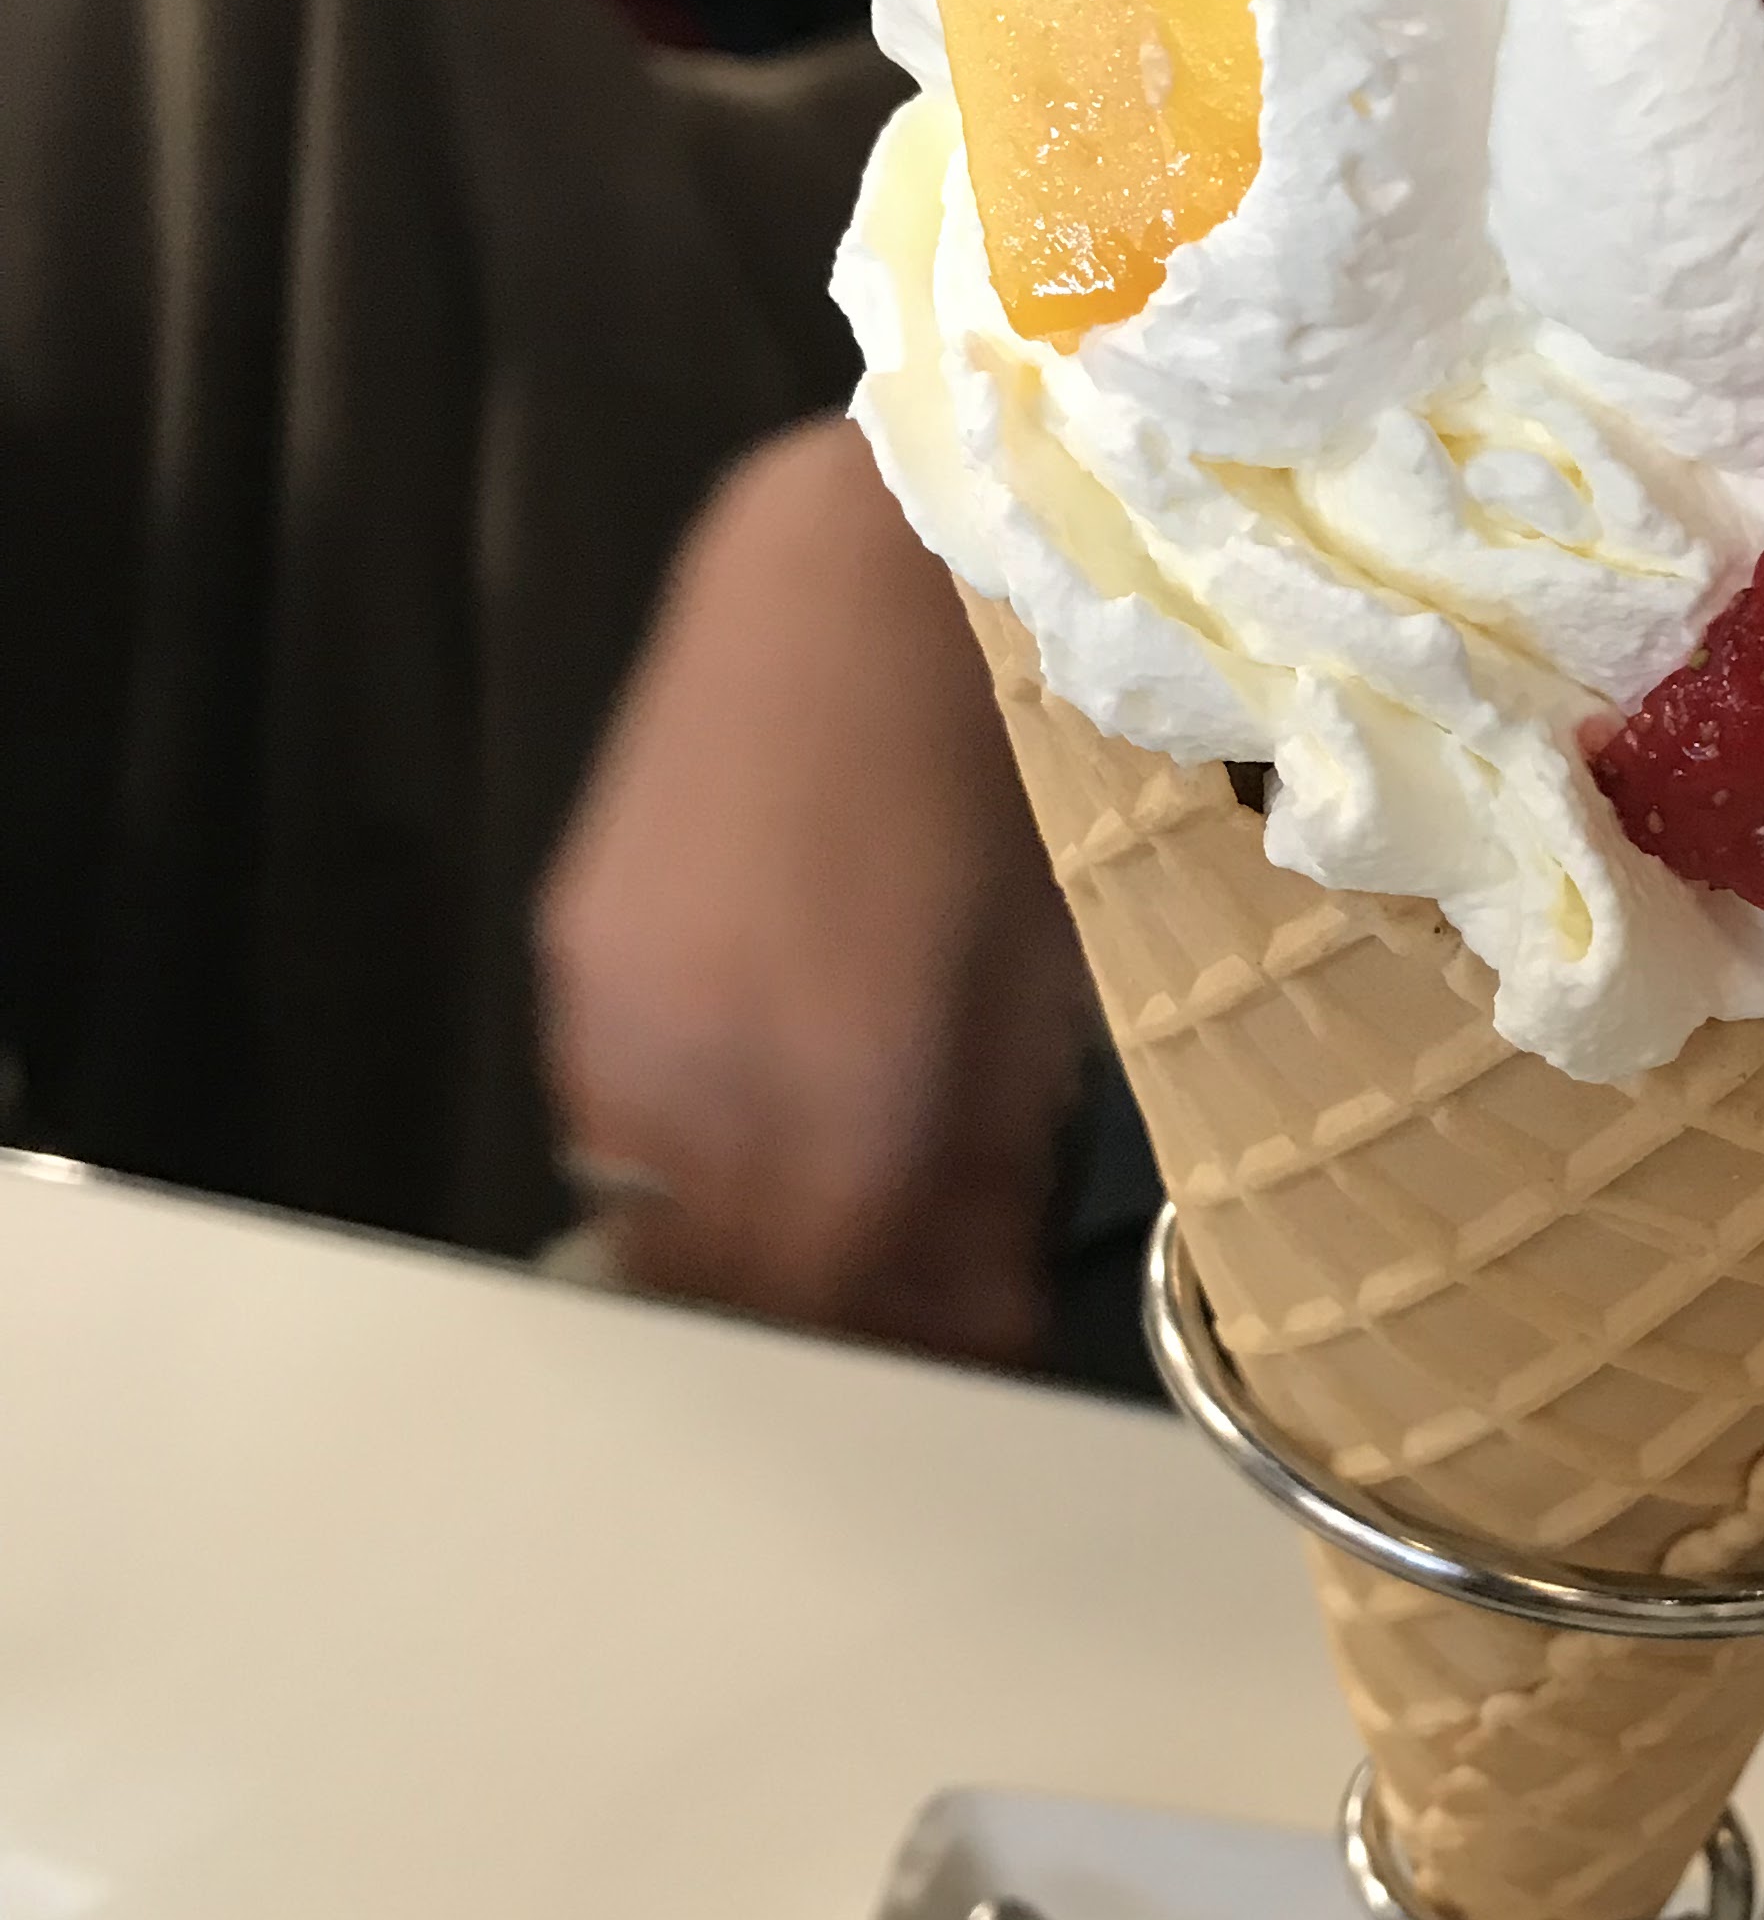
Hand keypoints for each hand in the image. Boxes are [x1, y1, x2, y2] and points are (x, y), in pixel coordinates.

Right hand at [537, 417, 1094, 1364]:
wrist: (865, 573)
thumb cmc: (1000, 764)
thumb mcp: (1038, 983)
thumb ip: (987, 1166)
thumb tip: (976, 1315)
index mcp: (841, 1093)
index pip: (842, 1307)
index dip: (910, 1346)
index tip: (969, 1342)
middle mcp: (699, 1076)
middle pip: (732, 1285)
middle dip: (826, 1314)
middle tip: (915, 1299)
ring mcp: (612, 1013)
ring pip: (651, 1214)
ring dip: (743, 1247)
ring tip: (842, 1221)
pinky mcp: (570, 952)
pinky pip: (608, 1121)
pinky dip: (683, 1156)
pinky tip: (763, 1123)